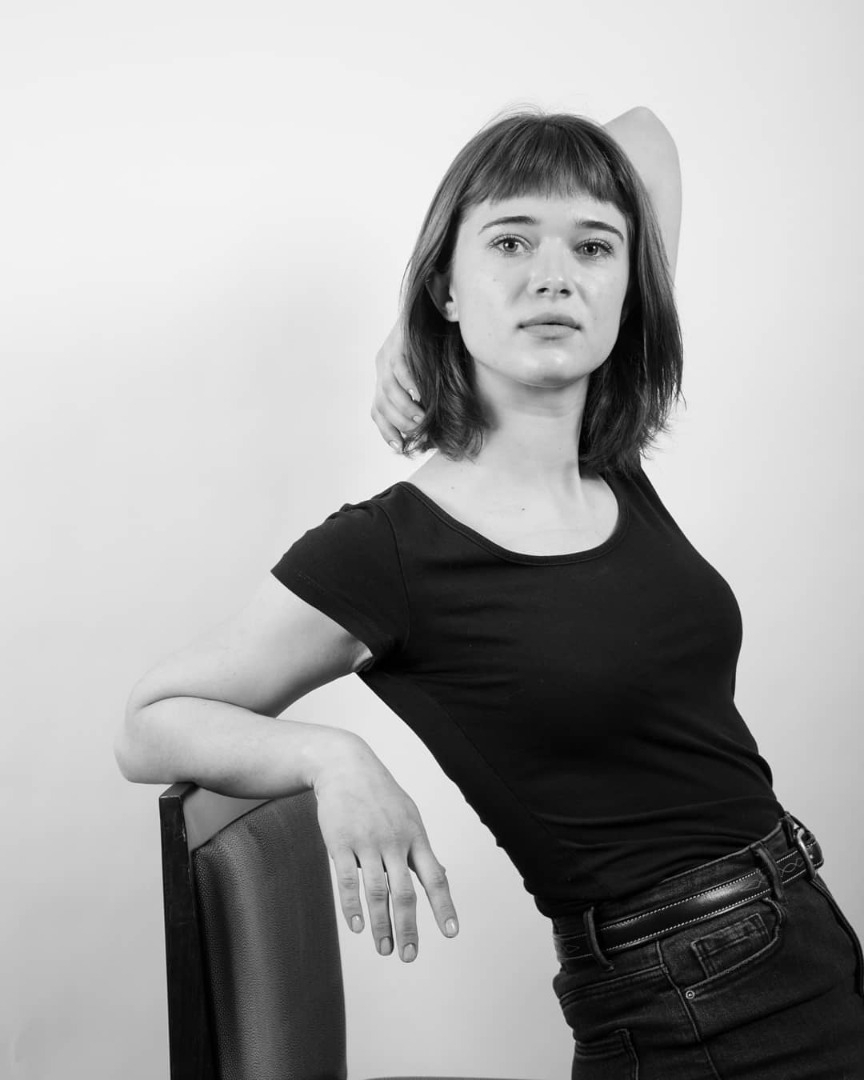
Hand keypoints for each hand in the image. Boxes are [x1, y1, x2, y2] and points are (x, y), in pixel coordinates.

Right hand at [313, 738, 458, 961]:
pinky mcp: (340, 842)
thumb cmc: (380, 795)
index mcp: (415, 836)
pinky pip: (348, 880)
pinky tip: (357, 927)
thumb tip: (442, 878)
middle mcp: (394, 842)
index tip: (451, 933)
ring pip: (376, 892)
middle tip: (409, 956)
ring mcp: (366, 842)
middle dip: (408, 928)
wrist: (345, 766)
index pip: (435, 877)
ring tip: (384, 949)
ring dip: (381, 924)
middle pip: (405, 892)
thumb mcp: (409, 815)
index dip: (444, 906)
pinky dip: (353, 907)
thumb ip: (422, 849)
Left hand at [371, 319, 425, 449]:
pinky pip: (400, 367)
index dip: (386, 431)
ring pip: (389, 389)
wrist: (436, 306)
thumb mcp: (426, 377)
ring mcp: (388, 353)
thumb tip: (429, 428)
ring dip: (404, 407)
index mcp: (384, 377)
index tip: (400, 447)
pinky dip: (410, 384)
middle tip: (418, 431)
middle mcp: (382, 366)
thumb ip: (422, 397)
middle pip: (382, 404)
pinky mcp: (398, 341)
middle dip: (399, 422)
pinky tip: (421, 395)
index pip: (377, 411)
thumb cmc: (437, 345)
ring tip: (421, 417)